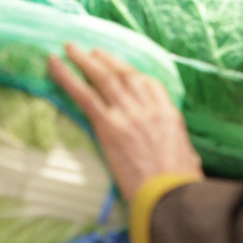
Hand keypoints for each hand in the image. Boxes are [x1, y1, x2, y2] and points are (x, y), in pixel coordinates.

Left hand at [49, 44, 202, 201]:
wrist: (169, 195)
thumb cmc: (180, 184)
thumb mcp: (188, 158)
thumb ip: (180, 148)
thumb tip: (183, 155)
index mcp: (169, 114)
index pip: (149, 83)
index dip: (131, 72)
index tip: (119, 66)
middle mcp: (147, 107)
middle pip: (123, 75)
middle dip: (106, 60)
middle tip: (91, 50)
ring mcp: (127, 113)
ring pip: (102, 78)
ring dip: (84, 60)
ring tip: (70, 48)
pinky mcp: (108, 125)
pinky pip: (83, 95)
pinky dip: (67, 77)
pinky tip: (54, 65)